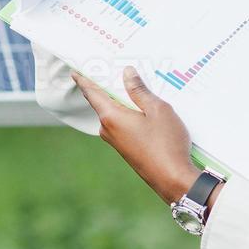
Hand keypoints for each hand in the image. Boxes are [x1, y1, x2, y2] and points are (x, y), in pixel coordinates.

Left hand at [71, 66, 198, 204]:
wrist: (173, 179)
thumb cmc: (166, 143)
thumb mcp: (157, 109)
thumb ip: (140, 90)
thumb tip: (126, 73)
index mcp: (111, 117)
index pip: (92, 93)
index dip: (83, 80)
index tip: (75, 71)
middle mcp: (108, 129)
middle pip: (103, 102)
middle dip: (107, 87)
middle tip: (113, 69)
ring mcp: (116, 141)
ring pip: (115, 114)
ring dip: (122, 101)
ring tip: (134, 85)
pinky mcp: (126, 148)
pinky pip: (123, 124)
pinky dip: (129, 113)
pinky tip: (143, 108)